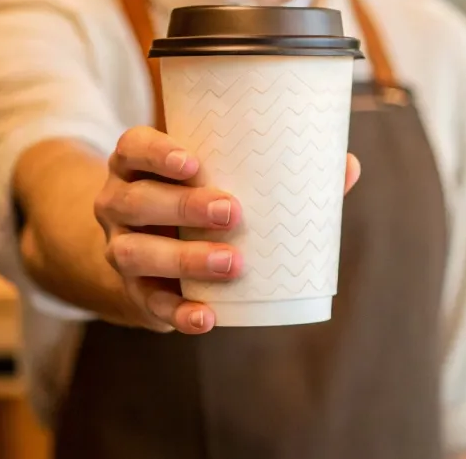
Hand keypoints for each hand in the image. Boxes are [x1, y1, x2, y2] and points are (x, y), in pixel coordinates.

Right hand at [94, 126, 360, 334]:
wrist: (149, 257)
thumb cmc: (199, 201)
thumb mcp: (222, 179)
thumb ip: (279, 172)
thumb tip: (347, 166)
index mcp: (137, 165)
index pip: (133, 147)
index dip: (157, 152)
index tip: (194, 162)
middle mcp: (119, 203)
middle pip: (137, 201)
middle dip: (182, 206)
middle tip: (233, 212)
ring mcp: (119, 248)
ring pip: (135, 253)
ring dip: (183, 259)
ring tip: (233, 263)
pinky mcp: (132, 292)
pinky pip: (149, 304)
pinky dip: (178, 314)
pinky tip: (208, 318)